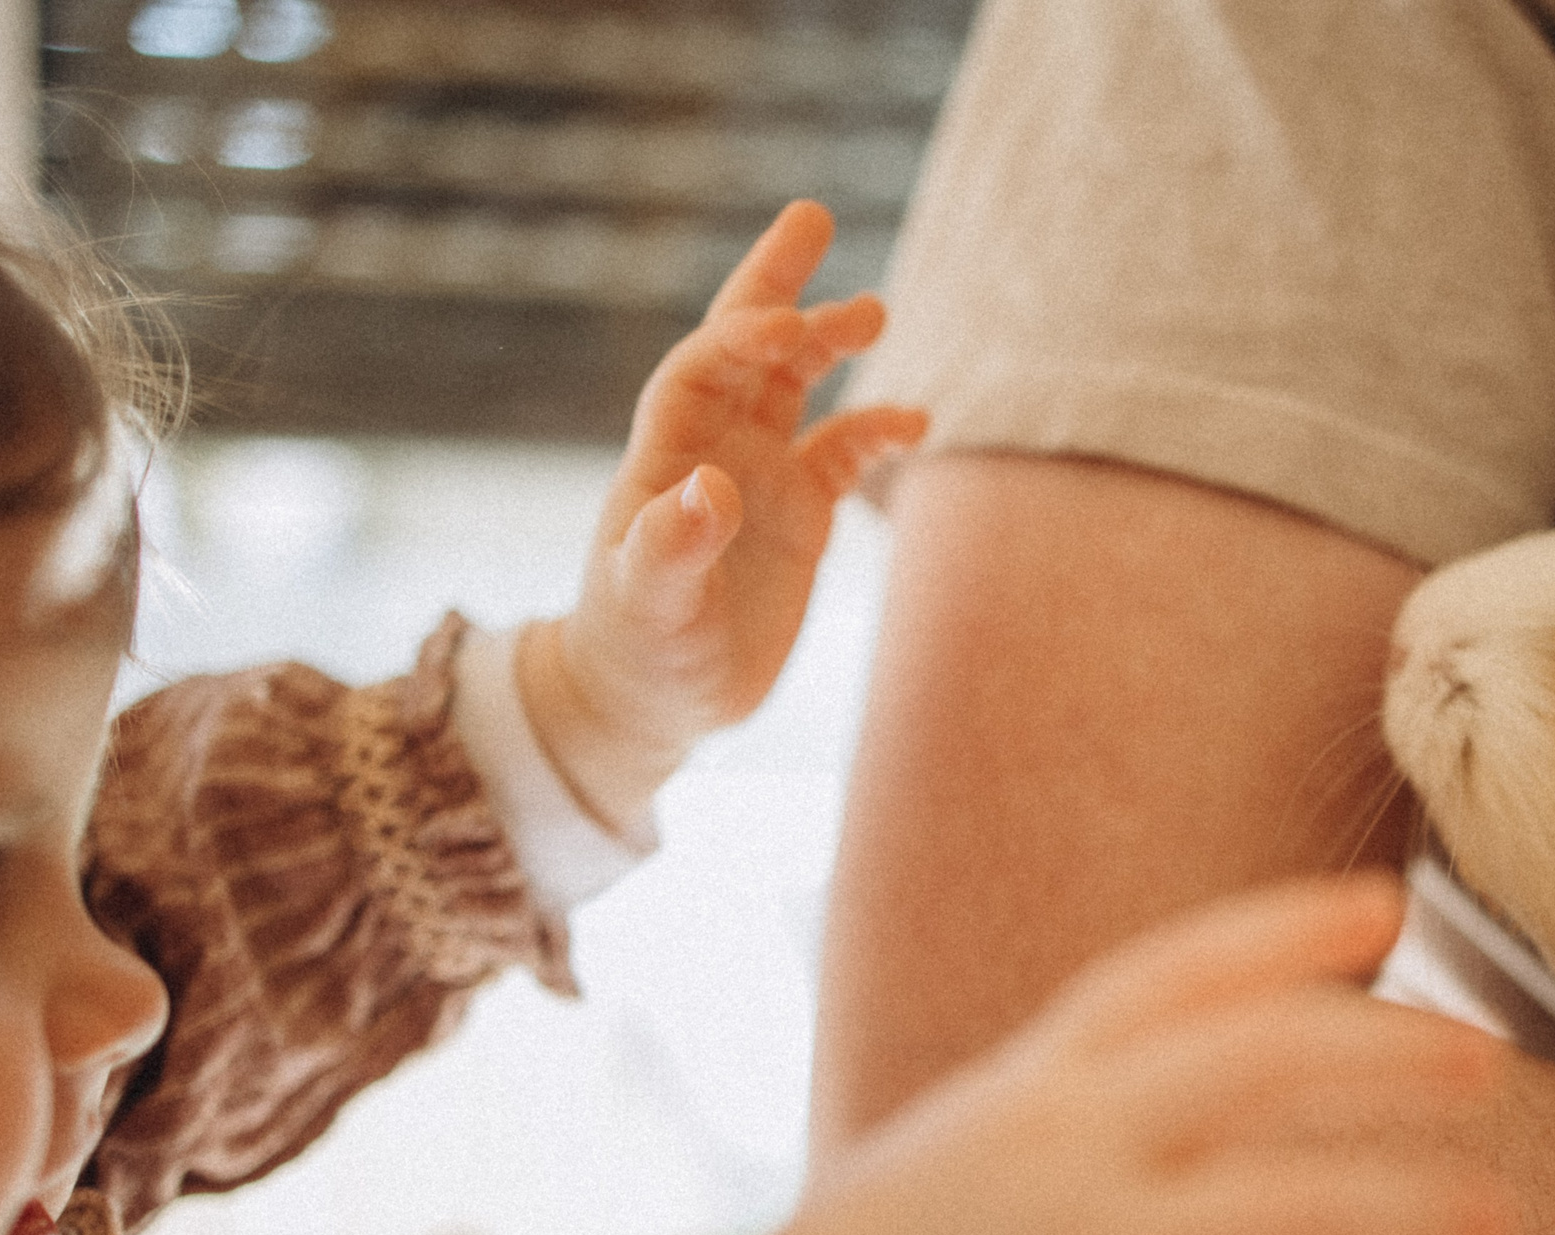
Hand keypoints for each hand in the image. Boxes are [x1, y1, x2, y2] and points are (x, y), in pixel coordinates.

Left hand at [516, 201, 927, 837]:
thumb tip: (713, 487)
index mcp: (667, 455)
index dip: (738, 337)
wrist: (651, 701)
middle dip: (774, 283)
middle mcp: (713, 449)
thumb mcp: (647, 607)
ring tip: (876, 312)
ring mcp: (759, 476)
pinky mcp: (799, 515)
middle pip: (744, 344)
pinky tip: (917, 422)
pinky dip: (876, 431)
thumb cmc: (637, 654)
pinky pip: (843, 453)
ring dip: (831, 343)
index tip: (787, 329)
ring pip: (797, 385)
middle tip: (811, 214)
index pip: (702, 368)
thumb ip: (673, 546)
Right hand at [773, 873, 1512, 1234]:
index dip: (1284, 932)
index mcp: (1039, 1083)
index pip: (1173, 974)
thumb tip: (1231, 1051)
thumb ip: (1091, 1089)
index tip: (1387, 910)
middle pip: (1256, 1065)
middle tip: (1489, 1060)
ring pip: (1287, 1214)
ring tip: (1500, 1223)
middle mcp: (1071, 1150)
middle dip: (1383, 1054)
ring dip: (1407, 1214)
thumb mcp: (982, 1129)